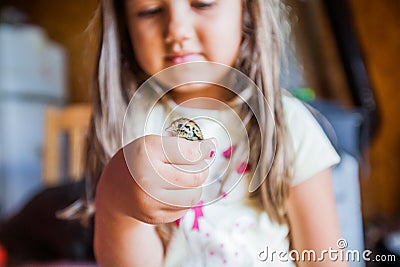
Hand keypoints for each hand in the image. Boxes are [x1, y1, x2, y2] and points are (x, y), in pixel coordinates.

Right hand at [97, 135, 215, 224]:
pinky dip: (185, 198)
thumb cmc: (139, 161)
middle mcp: (146, 179)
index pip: (190, 153)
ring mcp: (150, 201)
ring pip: (194, 195)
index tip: (209, 146)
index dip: (204, 149)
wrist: (114, 189)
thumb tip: (212, 146)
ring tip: (185, 178)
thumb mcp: (153, 144)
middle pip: (196, 176)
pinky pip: (185, 208)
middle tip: (196, 164)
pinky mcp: (154, 217)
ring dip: (195, 186)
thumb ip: (181, 145)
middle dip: (202, 169)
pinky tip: (174, 191)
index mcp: (145, 153)